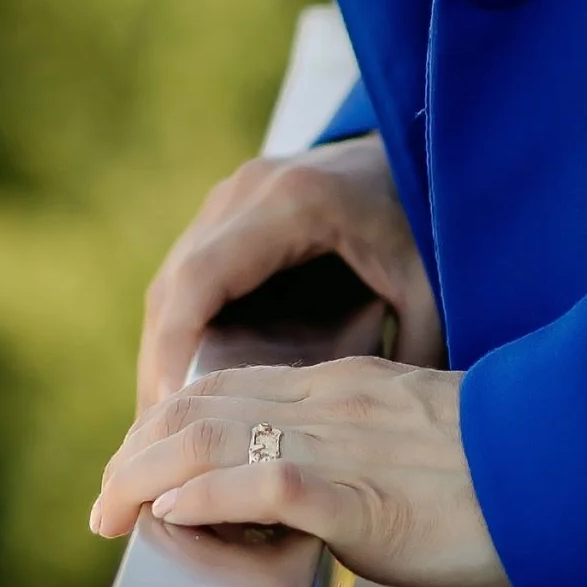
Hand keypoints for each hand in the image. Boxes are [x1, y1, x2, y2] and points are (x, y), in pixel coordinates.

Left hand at [91, 358, 511, 586]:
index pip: (233, 388)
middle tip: (103, 504)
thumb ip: (363, 455)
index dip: (169, 424)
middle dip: (138, 454)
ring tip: (111, 513)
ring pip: (215, 440)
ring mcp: (343, 446)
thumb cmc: (506, 476)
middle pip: (205, 408)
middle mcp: (334, 403)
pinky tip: (173, 519)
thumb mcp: (419, 448)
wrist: (568, 476)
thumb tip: (317, 497)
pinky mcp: (358, 498)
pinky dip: (206, 499)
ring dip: (146, 479)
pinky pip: (263, 485)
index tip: (137, 465)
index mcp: (349, 387)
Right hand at [136, 135, 442, 410]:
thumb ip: (413, 350)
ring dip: (162, 353)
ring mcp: (229, 198)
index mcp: (294, 202)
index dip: (176, 343)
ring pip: (171, 284)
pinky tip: (187, 388)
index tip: (167, 406)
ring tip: (164, 428)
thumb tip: (386, 436)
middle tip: (157, 440)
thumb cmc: (424, 217)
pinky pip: (184, 277)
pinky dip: (178, 332)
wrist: (417, 146)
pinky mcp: (225, 214)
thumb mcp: (428, 283)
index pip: (205, 276)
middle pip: (175, 286)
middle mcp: (247, 192)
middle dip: (161, 365)